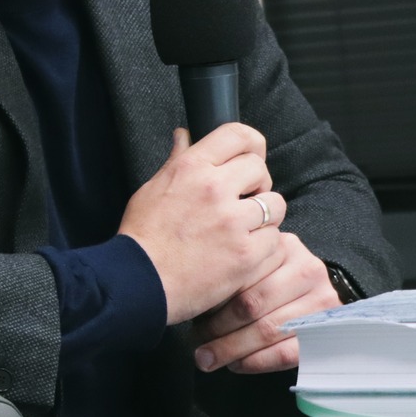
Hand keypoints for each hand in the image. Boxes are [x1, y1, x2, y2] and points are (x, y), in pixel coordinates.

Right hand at [120, 125, 287, 324]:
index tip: (249, 158)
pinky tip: (242, 252)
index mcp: (191, 167)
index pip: (238, 135)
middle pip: (260, 169)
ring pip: (275, 205)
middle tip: (242, 201)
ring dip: (264, 217)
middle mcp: (215, 188)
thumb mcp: (153, 188)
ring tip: (243, 229)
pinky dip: (264, 247)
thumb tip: (184, 135)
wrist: (140, 282)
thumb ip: (177, 160)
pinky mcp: (247, 254)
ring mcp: (233, 222)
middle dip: (256, 184)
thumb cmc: (143, 236)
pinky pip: (275, 240)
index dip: (250, 145)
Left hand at [192, 232, 339, 373]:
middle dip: (217, 328)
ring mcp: (322, 300)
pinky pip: (287, 353)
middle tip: (195, 341)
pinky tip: (236, 364)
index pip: (241, 274)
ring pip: (267, 330)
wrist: (311, 295)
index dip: (211, 297)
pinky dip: (256, 361)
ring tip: (207, 356)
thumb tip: (191, 299)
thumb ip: (231, 273)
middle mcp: (307, 270)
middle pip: (251, 305)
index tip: (190, 312)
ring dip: (231, 348)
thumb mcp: (252, 267)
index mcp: (282, 247)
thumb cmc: (267, 281)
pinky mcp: (328, 332)